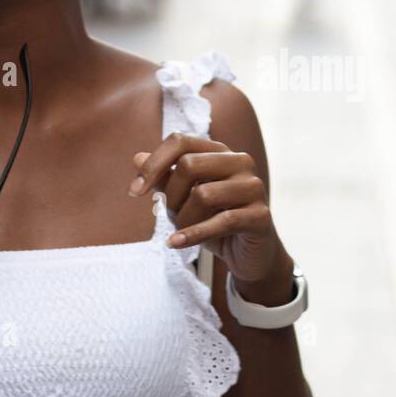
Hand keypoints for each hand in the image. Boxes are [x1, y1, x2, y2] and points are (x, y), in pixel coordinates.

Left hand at [128, 132, 279, 283]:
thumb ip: (164, 178)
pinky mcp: (260, 216)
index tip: (134, 191)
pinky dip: (193, 234)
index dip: (153, 165)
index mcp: (221, 152)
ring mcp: (253, 187)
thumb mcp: (184, 200)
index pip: (180, 142)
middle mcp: (240, 162)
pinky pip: (222, 221)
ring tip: (183, 232)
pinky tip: (175, 243)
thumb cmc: (214, 221)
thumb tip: (137, 158)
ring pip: (203, 195)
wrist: (249, 254)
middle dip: (171, 196)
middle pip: (189, 165)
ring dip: (183, 219)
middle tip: (171, 217)